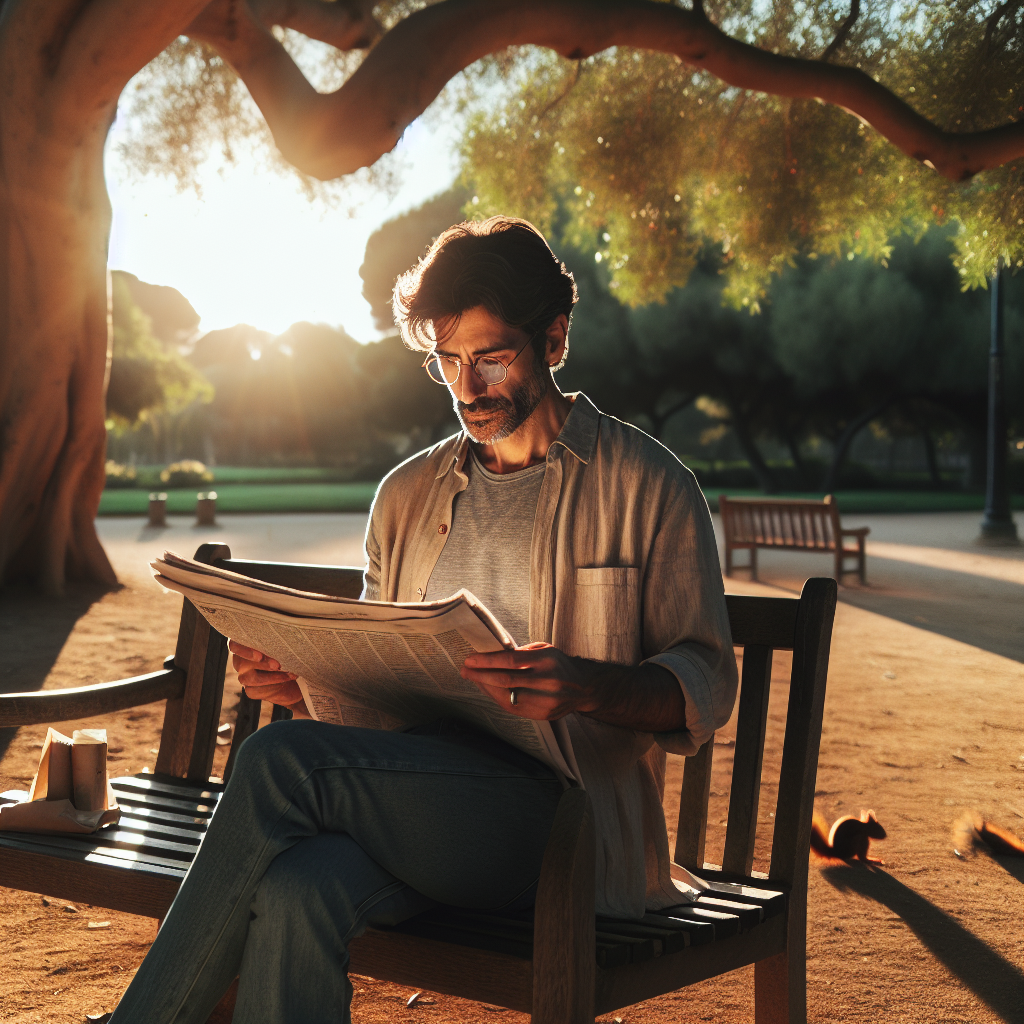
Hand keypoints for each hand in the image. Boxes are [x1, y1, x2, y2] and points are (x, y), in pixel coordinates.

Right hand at [228, 640, 310, 718]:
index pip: (234, 645)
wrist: (295, 676)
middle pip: (241, 662)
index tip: (260, 656)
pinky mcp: (250, 690)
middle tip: (277, 665)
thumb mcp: (284, 645)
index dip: (244, 651)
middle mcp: (241, 660)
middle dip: (262, 664)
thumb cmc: (288, 654)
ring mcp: (244, 676)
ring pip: (250, 678)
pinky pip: (256, 690)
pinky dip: (275, 685)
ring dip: (272, 676)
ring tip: (289, 672)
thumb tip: (282, 640)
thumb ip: (277, 642)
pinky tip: (287, 679)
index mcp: (245, 645)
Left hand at [460, 643, 598, 720]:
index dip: (487, 660)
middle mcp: (547, 681)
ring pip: (507, 696)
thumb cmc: (557, 664)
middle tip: (465, 670)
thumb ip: (519, 653)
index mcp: (546, 660)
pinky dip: (497, 698)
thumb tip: (488, 657)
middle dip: (481, 675)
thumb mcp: (543, 650)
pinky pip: (513, 708)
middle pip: (506, 680)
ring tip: (473, 679)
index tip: (469, 659)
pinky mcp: (544, 715)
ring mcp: (546, 701)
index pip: (510, 660)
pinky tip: (488, 690)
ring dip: (486, 688)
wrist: (583, 687)